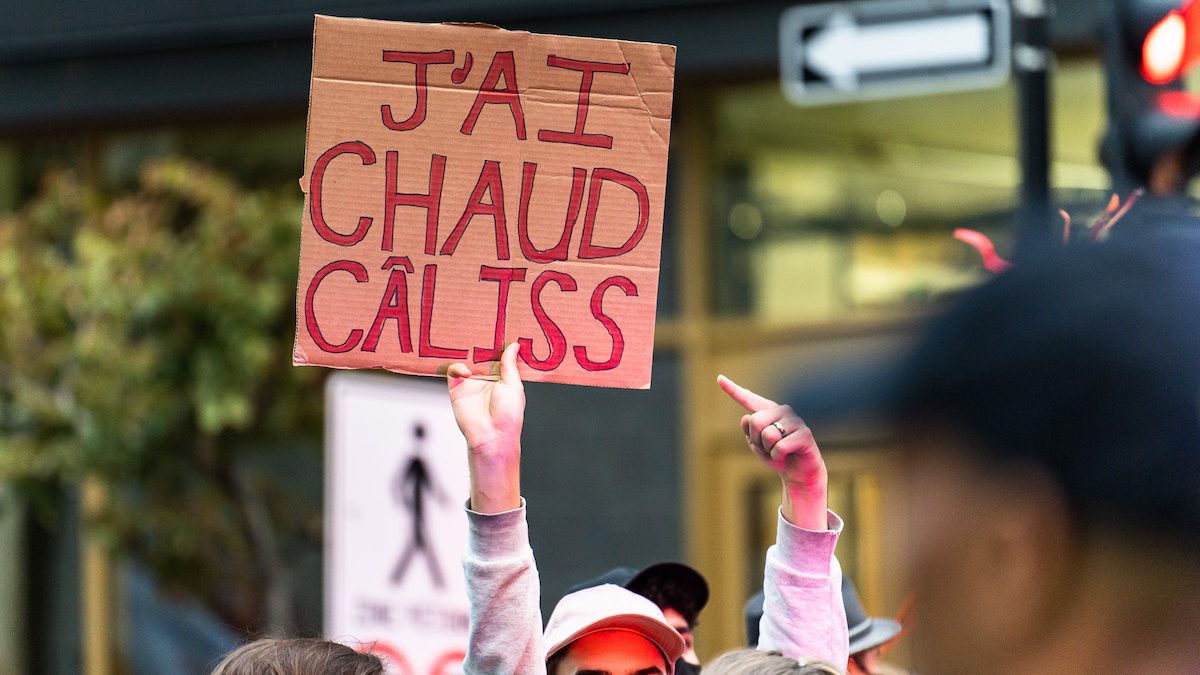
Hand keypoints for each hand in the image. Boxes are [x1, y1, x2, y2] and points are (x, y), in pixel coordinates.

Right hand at [448, 342, 523, 512]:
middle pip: (480, 354)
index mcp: (502, 377)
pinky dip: (457, 366)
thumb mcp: (513, 385)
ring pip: (465, 359)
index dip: (498, 343)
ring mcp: (470, 383)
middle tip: (479, 324)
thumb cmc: (508, 414)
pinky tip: (466, 372)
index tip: (499, 326)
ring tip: (468, 338)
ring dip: (466, 350)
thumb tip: (514, 345)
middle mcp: (485, 378)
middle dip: (479, 342)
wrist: (490, 436)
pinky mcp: (456, 388)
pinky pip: (453, 370)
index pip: (498, 355)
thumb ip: (509, 364)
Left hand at [718, 374, 828, 530]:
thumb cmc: (777, 456)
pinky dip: (778, 457)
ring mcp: (795, 420)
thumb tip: (747, 417)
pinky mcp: (805, 434)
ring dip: (769, 450)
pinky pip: (780, 447)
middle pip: (755, 421)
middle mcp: (782, 410)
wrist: (798, 473)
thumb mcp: (756, 445)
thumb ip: (748, 431)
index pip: (748, 399)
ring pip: (768, 435)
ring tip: (779, 452)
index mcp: (768, 411)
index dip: (733, 390)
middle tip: (768, 448)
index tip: (719, 378)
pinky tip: (787, 456)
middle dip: (757, 440)